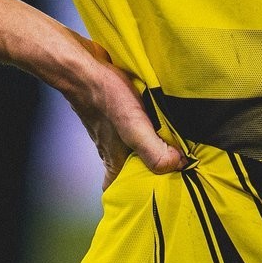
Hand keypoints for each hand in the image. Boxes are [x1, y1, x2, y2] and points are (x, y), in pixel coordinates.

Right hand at [63, 39, 187, 188]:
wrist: (83, 67)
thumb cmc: (106, 96)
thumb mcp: (134, 127)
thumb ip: (154, 151)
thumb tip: (178, 164)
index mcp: (114, 159)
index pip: (118, 189)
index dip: (133, 195)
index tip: (155, 192)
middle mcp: (111, 148)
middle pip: (130, 168)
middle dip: (150, 169)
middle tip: (174, 165)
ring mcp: (112, 129)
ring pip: (133, 145)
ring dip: (151, 145)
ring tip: (173, 141)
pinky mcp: (116, 110)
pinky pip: (133, 124)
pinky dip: (146, 124)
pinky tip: (159, 115)